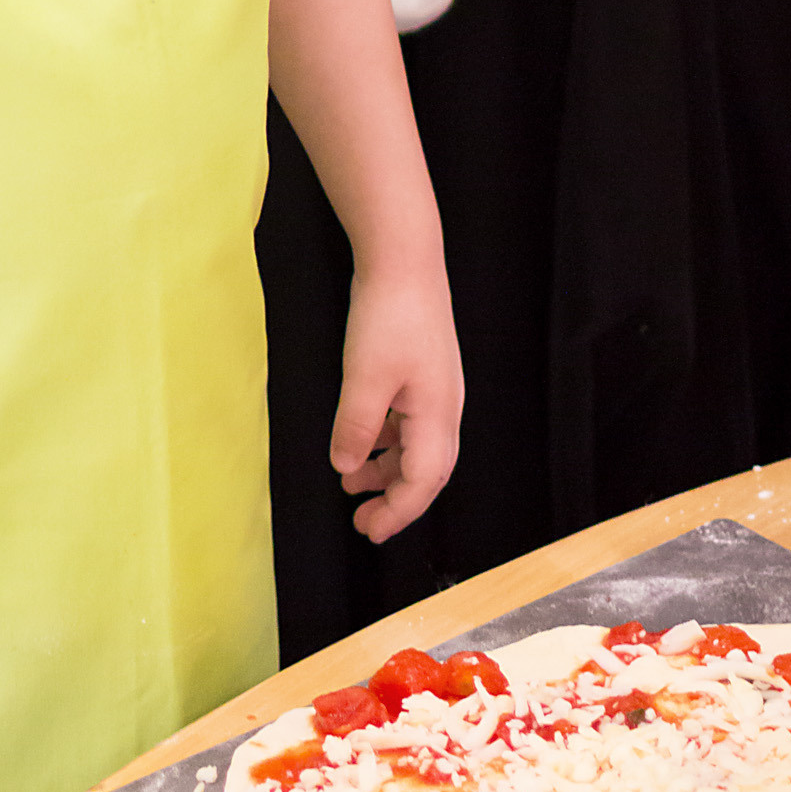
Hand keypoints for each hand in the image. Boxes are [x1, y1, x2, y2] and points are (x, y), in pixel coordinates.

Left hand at [331, 263, 463, 544]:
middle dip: (395, 501)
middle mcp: (444, 409)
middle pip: (426, 472)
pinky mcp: (423, 374)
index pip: (423, 483)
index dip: (397, 513)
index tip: (368, 532)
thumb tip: (346, 467)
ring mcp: (436, 391)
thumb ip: (356, 427)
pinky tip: (361, 440)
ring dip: (386, 470)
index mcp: (437, 416)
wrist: (405, 260)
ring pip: (416, 448)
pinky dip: (386, 441)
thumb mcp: (364, 377)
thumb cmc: (389, 317)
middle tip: (361, 522)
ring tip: (350, 481)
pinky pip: (409, 425)